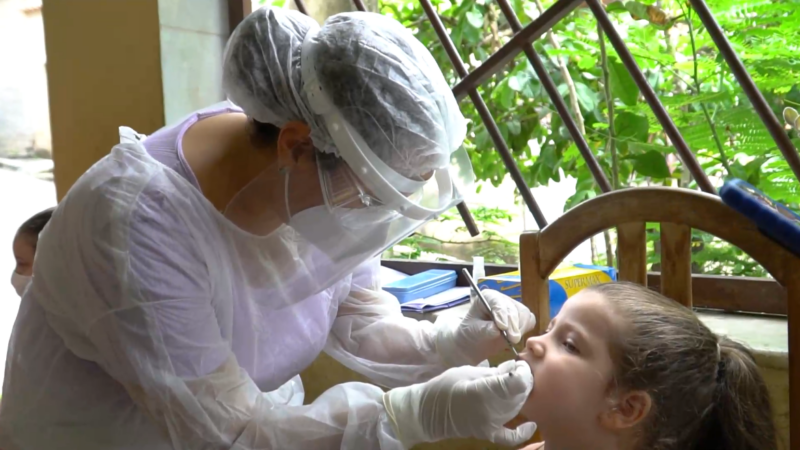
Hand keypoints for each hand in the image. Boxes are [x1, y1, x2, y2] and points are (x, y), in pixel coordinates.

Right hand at [383, 360, 535, 447]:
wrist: (429, 411)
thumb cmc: (445, 386)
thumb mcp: (468, 371)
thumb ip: (493, 372)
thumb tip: (514, 367)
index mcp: (483, 390)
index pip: (516, 382)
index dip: (523, 372)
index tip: (519, 365)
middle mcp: (490, 410)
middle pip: (520, 395)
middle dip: (523, 381)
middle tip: (518, 372)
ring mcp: (490, 424)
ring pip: (517, 409)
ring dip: (520, 397)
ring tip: (515, 385)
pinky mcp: (489, 434)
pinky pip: (510, 437)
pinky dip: (522, 432)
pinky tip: (531, 425)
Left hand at [435, 289, 535, 366]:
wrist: (476, 342)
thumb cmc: (472, 333)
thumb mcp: (473, 331)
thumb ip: (485, 329)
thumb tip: (496, 330)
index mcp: (488, 297)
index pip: (498, 302)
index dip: (501, 314)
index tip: (502, 327)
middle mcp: (502, 299)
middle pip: (512, 309)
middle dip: (513, 324)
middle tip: (512, 339)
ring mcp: (513, 307)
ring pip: (524, 314)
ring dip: (520, 328)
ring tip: (512, 340)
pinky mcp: (521, 317)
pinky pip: (530, 320)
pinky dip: (526, 329)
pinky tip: (516, 337)